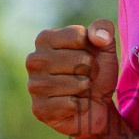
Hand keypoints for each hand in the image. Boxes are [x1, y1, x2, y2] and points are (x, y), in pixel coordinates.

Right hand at [26, 20, 121, 138]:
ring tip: (79, 90)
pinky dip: (82, 106)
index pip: (80, 36)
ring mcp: (34, 86)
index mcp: (45, 39)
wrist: (96, 106)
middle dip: (93, 70)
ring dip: (87, 89)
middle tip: (85, 77)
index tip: (88, 56)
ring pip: (79, 83)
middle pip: (82, 60)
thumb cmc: (95, 72)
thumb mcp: (104, 46)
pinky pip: (74, 104)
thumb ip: (103, 29)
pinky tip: (74, 106)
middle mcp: (34, 60)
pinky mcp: (39, 109)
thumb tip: (99, 37)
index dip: (94, 49)